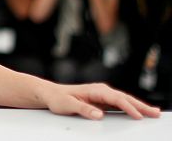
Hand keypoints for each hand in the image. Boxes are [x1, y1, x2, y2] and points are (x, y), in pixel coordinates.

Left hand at [41, 82, 159, 119]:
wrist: (50, 94)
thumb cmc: (58, 98)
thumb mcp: (68, 105)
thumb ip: (83, 109)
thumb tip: (99, 115)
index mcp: (95, 90)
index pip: (116, 98)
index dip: (128, 107)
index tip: (138, 116)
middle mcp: (101, 91)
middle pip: (125, 98)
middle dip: (141, 106)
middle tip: (155, 114)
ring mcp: (102, 95)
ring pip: (124, 101)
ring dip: (139, 107)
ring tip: (153, 113)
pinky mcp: (102, 101)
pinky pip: (120, 105)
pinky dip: (131, 108)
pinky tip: (138, 112)